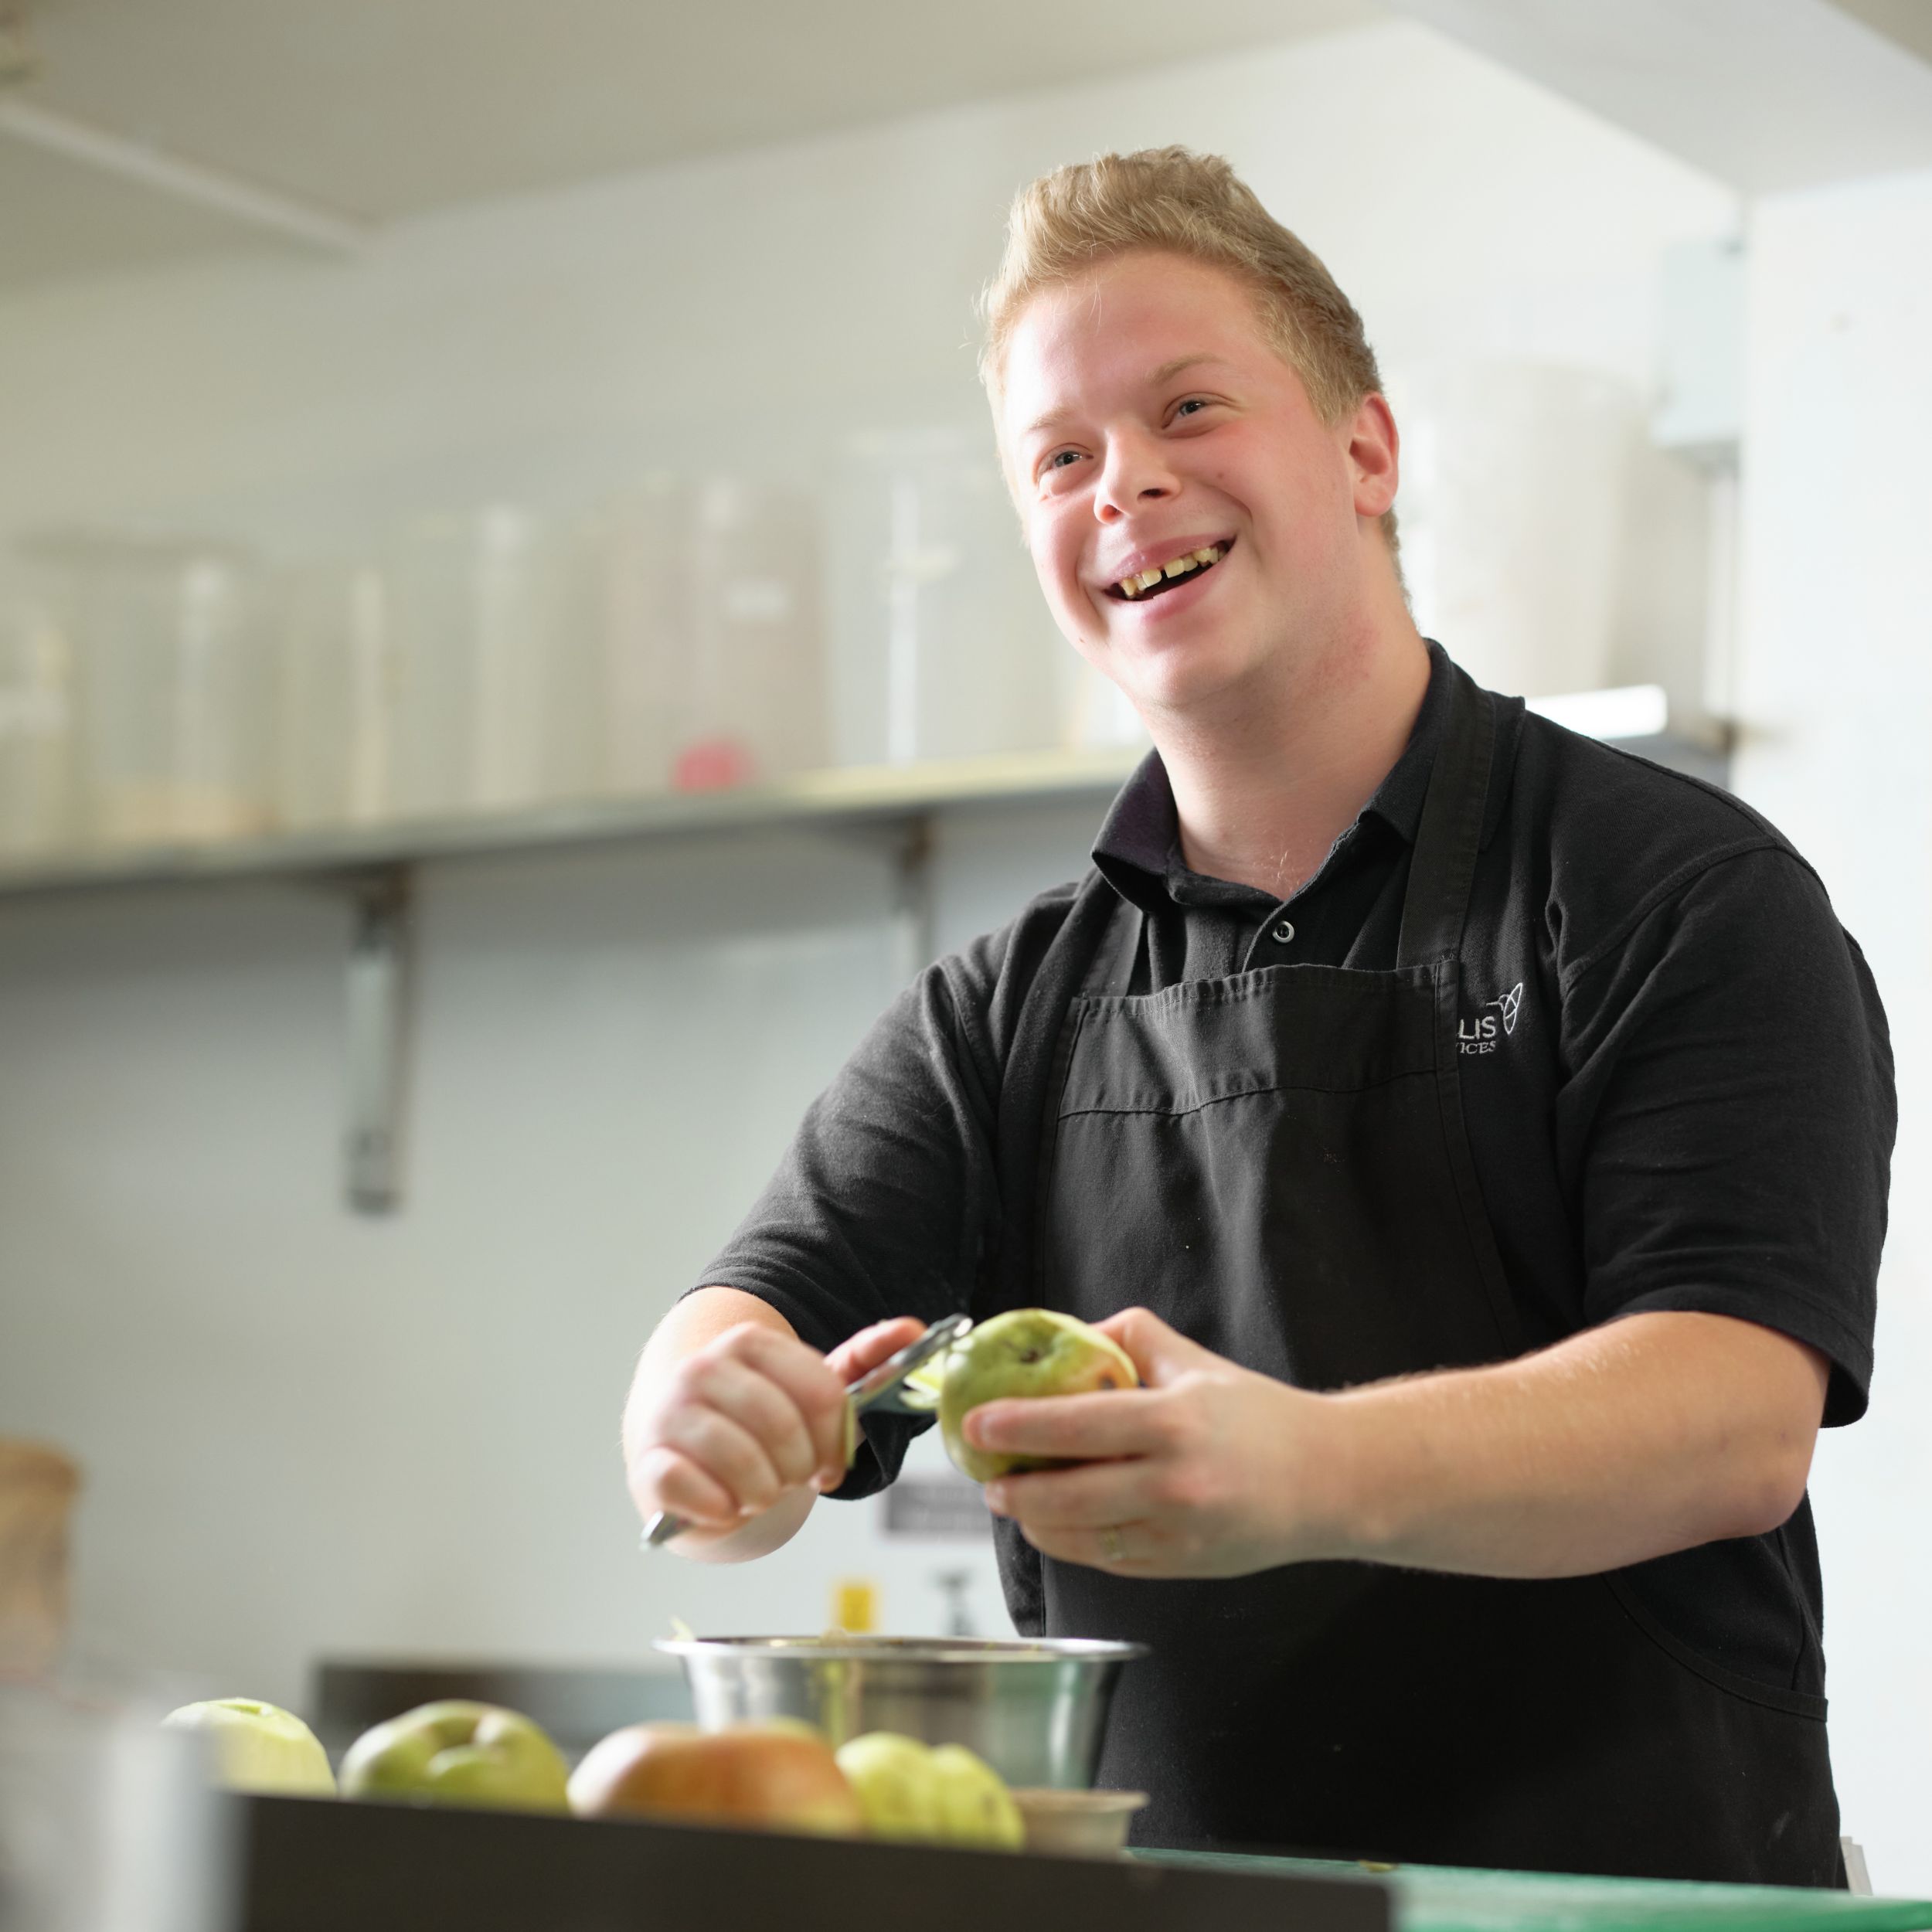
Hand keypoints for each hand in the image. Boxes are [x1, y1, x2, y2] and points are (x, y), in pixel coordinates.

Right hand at [629, 1314, 927, 1537]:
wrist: (675, 1439)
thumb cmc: (753, 1418)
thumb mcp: (808, 1388)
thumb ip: (865, 1360)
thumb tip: (914, 1330)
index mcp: (752, 1343)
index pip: (823, 1394)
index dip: (836, 1442)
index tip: (829, 1464)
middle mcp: (707, 1368)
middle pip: (784, 1430)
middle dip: (798, 1469)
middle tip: (789, 1479)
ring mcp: (672, 1413)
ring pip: (743, 1463)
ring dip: (762, 1492)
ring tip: (758, 1490)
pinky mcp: (648, 1463)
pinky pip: (693, 1491)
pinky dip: (721, 1509)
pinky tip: (724, 1504)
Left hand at [972, 1308, 1336, 1577]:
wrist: (1329, 1481)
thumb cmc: (1259, 1416)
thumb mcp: (1195, 1361)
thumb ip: (1128, 1337)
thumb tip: (1066, 1336)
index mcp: (1174, 1422)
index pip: (1076, 1425)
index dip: (1018, 1425)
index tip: (978, 1421)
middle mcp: (1174, 1483)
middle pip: (1067, 1494)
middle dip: (1013, 1487)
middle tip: (985, 1474)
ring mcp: (1176, 1533)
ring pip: (1079, 1536)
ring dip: (1033, 1520)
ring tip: (1011, 1499)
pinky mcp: (1180, 1566)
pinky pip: (1107, 1559)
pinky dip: (1070, 1541)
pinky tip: (1053, 1522)